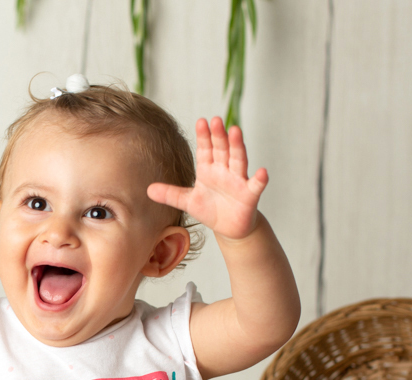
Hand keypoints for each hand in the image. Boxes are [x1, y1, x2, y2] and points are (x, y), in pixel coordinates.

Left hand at [148, 117, 267, 241]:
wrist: (229, 228)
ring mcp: (238, 181)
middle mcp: (224, 171)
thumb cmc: (211, 210)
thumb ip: (170, 194)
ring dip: (237, 146)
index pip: (205, 150)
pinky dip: (260, 179)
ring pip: (238, 160)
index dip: (204, 136)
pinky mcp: (249, 195)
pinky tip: (262, 172)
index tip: (201, 121)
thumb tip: (148, 190)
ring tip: (236, 131)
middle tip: (216, 120)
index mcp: (208, 170)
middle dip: (219, 135)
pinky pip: (256, 185)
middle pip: (221, 150)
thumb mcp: (188, 202)